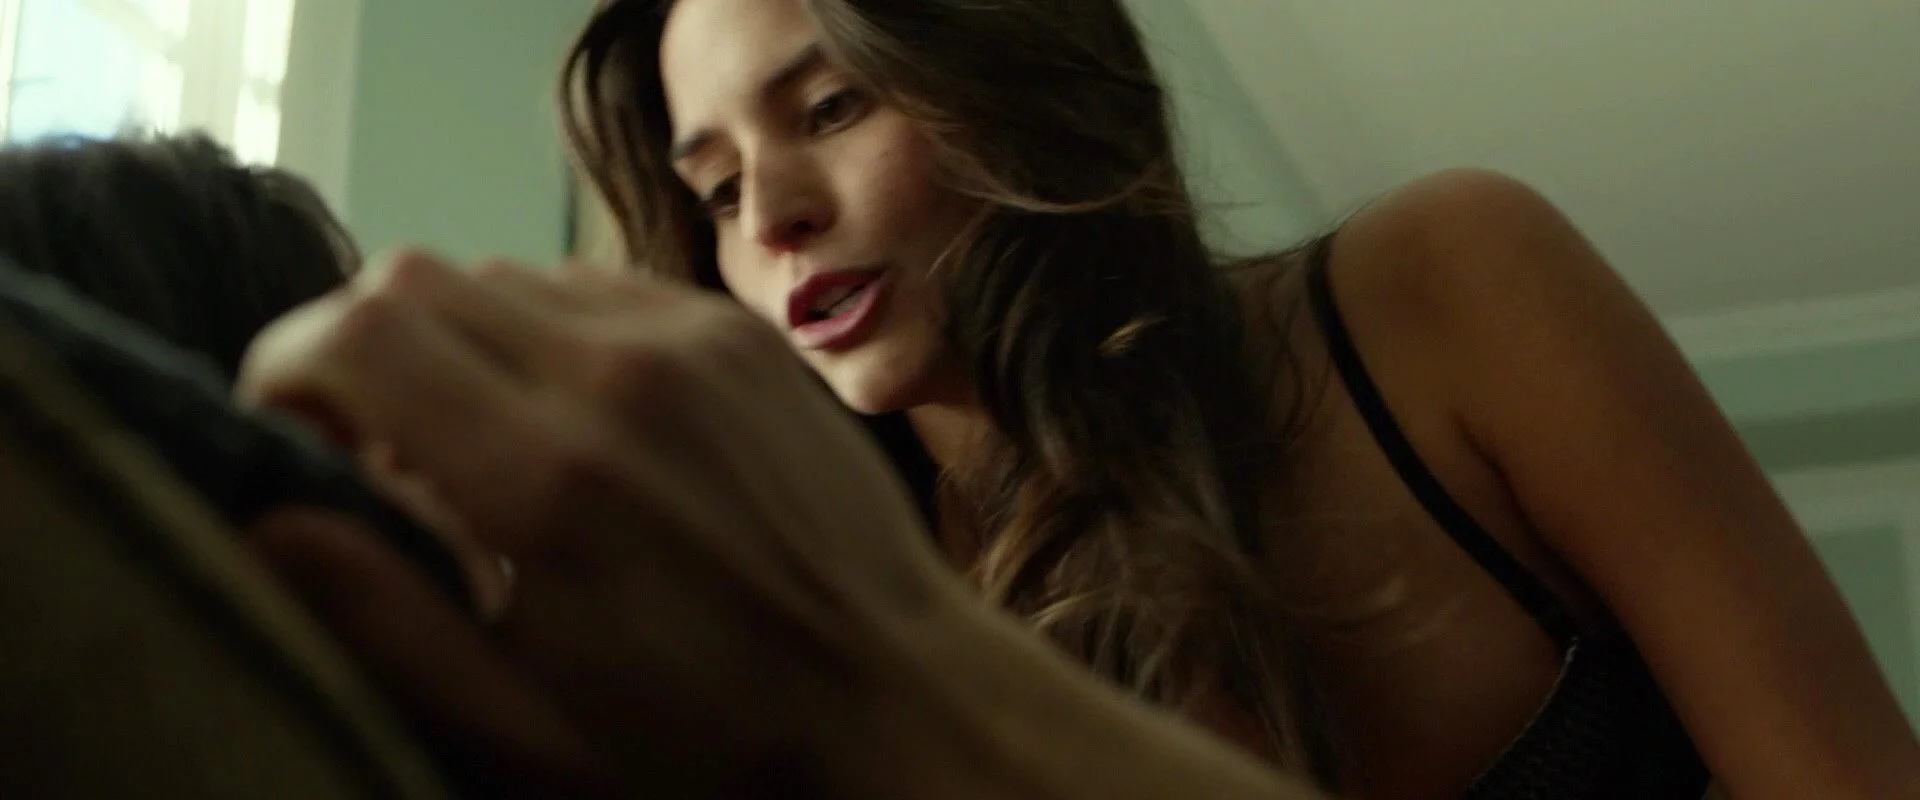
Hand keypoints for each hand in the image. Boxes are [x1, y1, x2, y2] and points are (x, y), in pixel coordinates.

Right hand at [236, 250, 963, 793]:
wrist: (895, 702)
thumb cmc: (709, 747)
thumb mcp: (524, 733)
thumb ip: (383, 620)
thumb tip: (271, 519)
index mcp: (552, 480)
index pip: (359, 332)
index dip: (286, 366)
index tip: (288, 429)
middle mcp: (624, 378)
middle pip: (417, 278)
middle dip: (359, 349)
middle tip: (373, 449)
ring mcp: (696, 342)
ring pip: (507, 270)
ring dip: (456, 341)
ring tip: (481, 448)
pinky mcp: (744, 337)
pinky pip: (598, 286)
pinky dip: (549, 333)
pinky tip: (574, 425)